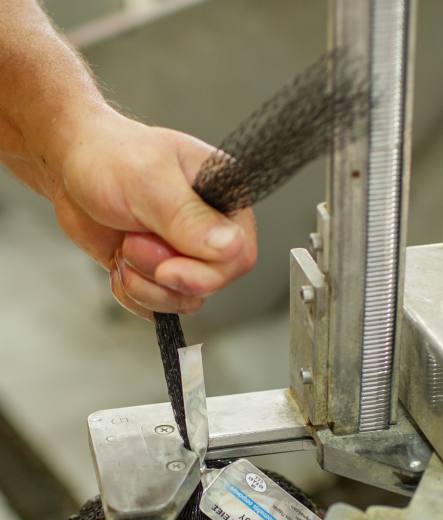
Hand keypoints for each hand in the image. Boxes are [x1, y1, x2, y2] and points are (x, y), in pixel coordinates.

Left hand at [53, 109, 256, 319]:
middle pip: (211, 283)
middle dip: (162, 274)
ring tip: (122, 248)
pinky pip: (158, 307)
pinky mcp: (161, 274)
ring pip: (184, 300)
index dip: (205, 273)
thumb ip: (188, 216)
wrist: (72, 166)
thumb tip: (230, 247)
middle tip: (130, 244)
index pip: (239, 256)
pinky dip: (131, 294)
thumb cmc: (110, 157)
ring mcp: (187, 255)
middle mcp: (213, 230)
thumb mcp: (148, 180)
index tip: (165, 269)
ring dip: (144, 285)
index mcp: (226, 198)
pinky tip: (117, 263)